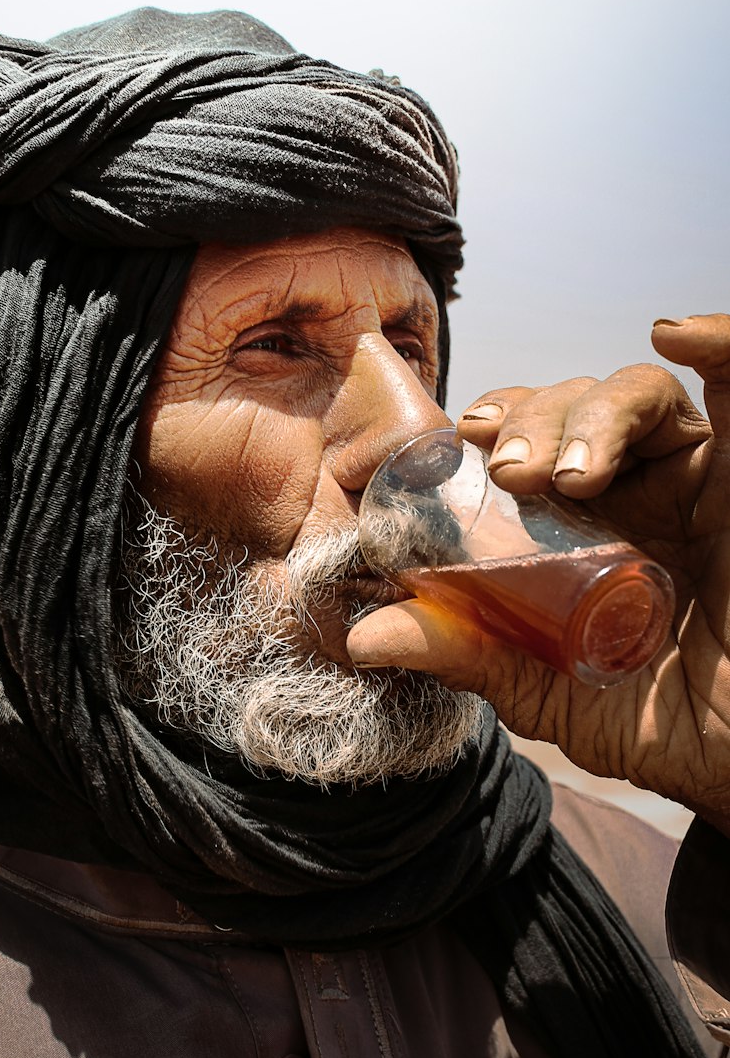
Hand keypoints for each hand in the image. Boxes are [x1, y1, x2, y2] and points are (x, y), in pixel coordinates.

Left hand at [346, 314, 729, 829]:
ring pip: (638, 395)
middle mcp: (634, 490)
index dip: (490, 423)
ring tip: (569, 474)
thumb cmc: (655, 723)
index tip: (456, 441)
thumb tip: (364, 635)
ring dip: (592, 412)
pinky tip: (680, 333)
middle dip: (531, 420)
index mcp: (577, 525)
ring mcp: (695, 481)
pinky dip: (720, 346)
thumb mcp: (544, 688)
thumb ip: (469, 654)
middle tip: (511, 469)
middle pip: (571, 406)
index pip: (524, 438)